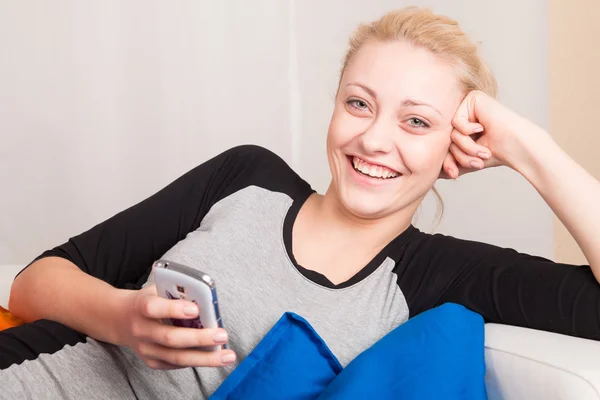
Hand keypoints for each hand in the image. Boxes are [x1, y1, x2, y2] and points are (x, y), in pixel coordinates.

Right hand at [114, 285, 235, 369]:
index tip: (196, 309)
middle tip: (223, 335)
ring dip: (205, 358)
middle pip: (170, 338)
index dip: (174, 309)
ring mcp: (145, 349)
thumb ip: (177, 293)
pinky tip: (214, 357)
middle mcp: (141, 330)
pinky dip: (196, 361)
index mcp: (141, 306)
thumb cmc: (148, 300)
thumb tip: (206, 299)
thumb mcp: (157, 289)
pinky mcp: (151, 361)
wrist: (119, 319)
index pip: (154, 308)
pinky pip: (176, 364)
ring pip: (176, 358)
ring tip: (227, 355)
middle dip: (199, 338)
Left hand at [440, 90, 544, 178]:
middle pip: (445, 138)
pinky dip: (469, 130)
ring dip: (466, 146)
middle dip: (458, 155)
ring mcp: (467, 104)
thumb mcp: (466, 160)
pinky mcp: (473, 98)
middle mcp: (463, 113)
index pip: (444, 144)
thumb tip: (431, 174)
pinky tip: (483, 128)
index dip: (447, 161)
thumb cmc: (495, 153)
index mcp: (460, 125)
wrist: (517, 147)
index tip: (454, 174)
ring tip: (483, 150)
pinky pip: (457, 121)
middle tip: (476, 163)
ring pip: (451, 132)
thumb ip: (449, 163)